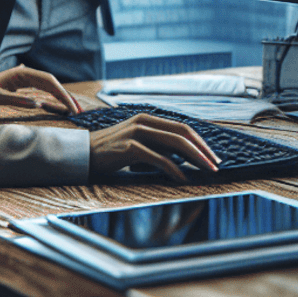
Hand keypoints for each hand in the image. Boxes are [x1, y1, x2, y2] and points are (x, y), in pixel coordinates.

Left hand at [0, 67, 81, 114]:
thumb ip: (15, 100)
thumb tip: (37, 105)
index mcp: (21, 73)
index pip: (48, 81)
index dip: (62, 93)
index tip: (71, 106)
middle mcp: (24, 74)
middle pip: (51, 83)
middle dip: (66, 96)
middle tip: (78, 111)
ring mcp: (23, 80)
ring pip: (47, 87)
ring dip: (60, 97)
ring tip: (72, 109)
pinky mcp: (20, 88)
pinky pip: (40, 91)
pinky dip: (50, 98)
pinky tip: (57, 104)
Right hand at [88, 112, 219, 181]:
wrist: (81, 154)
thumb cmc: (109, 152)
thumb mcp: (136, 144)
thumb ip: (155, 145)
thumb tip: (181, 157)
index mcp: (148, 118)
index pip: (182, 127)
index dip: (200, 141)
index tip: (213, 156)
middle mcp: (145, 121)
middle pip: (183, 133)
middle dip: (203, 149)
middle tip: (216, 164)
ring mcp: (137, 132)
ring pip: (175, 143)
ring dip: (194, 158)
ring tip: (206, 170)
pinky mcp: (129, 147)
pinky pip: (158, 158)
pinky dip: (174, 169)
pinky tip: (182, 178)